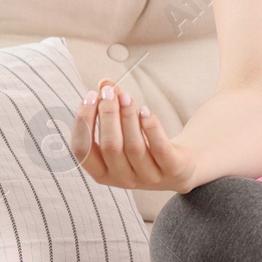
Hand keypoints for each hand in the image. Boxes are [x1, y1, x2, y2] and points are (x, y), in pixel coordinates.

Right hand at [70, 78, 198, 193]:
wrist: (179, 169)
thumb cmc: (144, 147)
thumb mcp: (124, 133)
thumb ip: (112, 109)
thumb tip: (104, 83)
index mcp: (102, 173)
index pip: (82, 150)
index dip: (83, 122)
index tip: (90, 96)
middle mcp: (122, 179)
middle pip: (110, 146)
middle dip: (107, 115)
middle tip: (109, 92)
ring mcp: (148, 177)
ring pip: (134, 146)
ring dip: (128, 117)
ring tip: (126, 96)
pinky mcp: (172, 170)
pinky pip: (159, 148)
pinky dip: (150, 127)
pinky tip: (145, 110)